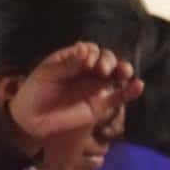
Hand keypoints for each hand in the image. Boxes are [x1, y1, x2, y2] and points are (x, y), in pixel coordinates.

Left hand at [8, 42, 143, 143]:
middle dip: (107, 60)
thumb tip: (85, 49)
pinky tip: (138, 85)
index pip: (90, 50)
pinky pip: (119, 96)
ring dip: (122, 69)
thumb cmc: (35, 92)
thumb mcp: (48, 74)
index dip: (91, 53)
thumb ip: (67, 63)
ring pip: (116, 74)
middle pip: (106, 59)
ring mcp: (95, 87)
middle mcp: (88, 71)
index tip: (86, 62)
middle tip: (100, 69)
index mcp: (73, 59)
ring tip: (124, 72)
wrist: (31, 119)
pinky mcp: (100, 105)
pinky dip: (130, 91)